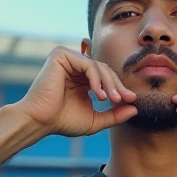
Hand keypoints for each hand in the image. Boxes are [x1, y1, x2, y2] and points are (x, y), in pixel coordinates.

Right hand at [16, 47, 137, 136]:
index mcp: (81, 77)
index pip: (106, 76)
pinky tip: (99, 94)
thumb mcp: (95, 119)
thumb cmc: (62, 121)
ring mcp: (67, 58)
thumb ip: (114, 115)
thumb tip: (136, 109)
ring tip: (111, 100)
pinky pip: (87, 63)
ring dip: (109, 83)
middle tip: (125, 99)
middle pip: (105, 69)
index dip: (119, 88)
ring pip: (98, 66)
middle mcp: (74, 65)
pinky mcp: (61, 55)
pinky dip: (96, 78)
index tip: (131, 100)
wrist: (40, 121)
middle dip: (117, 85)